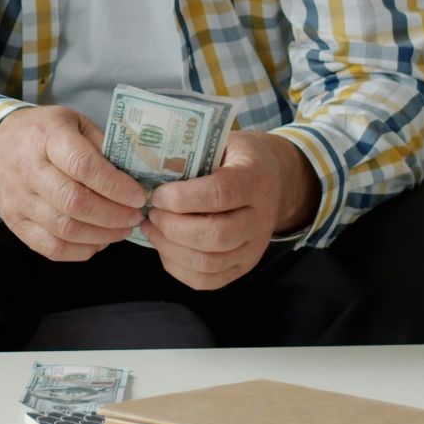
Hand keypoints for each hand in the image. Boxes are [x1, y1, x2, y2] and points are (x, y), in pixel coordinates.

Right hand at [0, 106, 146, 260]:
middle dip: (113, 215)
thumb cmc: (44, 133)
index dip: (115, 185)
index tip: (139, 195)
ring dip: (102, 235)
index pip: (83, 166)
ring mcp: (19, 200)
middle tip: (135, 216)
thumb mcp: (74, 123)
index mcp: (47, 137)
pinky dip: (81, 250)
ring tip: (122, 229)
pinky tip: (99, 241)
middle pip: (74, 202)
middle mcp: (28, 169)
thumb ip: (103, 145)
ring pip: (64, 229)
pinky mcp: (15, 223)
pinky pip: (51, 248)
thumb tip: (136, 175)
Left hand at [142, 130, 316, 290]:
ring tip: (151, 228)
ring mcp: (254, 247)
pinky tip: (164, 246)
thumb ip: (193, 155)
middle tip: (151, 213)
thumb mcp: (222, 143)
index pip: (219, 194)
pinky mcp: (244, 266)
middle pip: (214, 235)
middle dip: (171, 226)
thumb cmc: (236, 157)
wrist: (275, 179)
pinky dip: (178, 267)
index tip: (157, 194)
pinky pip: (207, 281)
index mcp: (255, 180)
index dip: (181, 198)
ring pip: (208, 262)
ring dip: (169, 248)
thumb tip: (147, 172)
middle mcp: (260, 218)